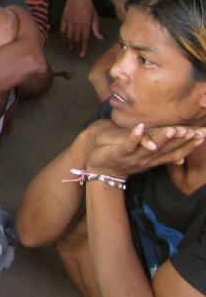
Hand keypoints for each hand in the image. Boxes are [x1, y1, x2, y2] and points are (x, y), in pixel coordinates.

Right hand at [60, 0, 101, 57]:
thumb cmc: (88, 5)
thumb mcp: (95, 16)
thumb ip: (96, 28)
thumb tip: (101, 38)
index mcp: (86, 24)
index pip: (84, 39)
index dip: (84, 48)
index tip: (83, 54)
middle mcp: (77, 25)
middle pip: (76, 39)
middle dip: (76, 47)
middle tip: (77, 52)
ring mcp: (69, 22)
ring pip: (68, 36)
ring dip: (70, 43)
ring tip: (71, 48)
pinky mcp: (63, 19)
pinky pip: (63, 30)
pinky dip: (63, 36)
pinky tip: (65, 40)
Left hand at [86, 123, 205, 179]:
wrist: (101, 169)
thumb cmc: (125, 160)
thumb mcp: (147, 159)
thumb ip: (163, 155)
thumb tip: (183, 158)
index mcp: (155, 159)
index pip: (177, 152)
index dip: (190, 144)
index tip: (203, 135)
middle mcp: (148, 159)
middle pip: (168, 150)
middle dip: (182, 141)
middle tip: (195, 132)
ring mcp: (134, 156)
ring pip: (151, 148)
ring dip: (161, 138)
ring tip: (173, 129)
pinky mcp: (120, 152)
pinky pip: (128, 144)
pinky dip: (135, 136)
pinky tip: (140, 127)